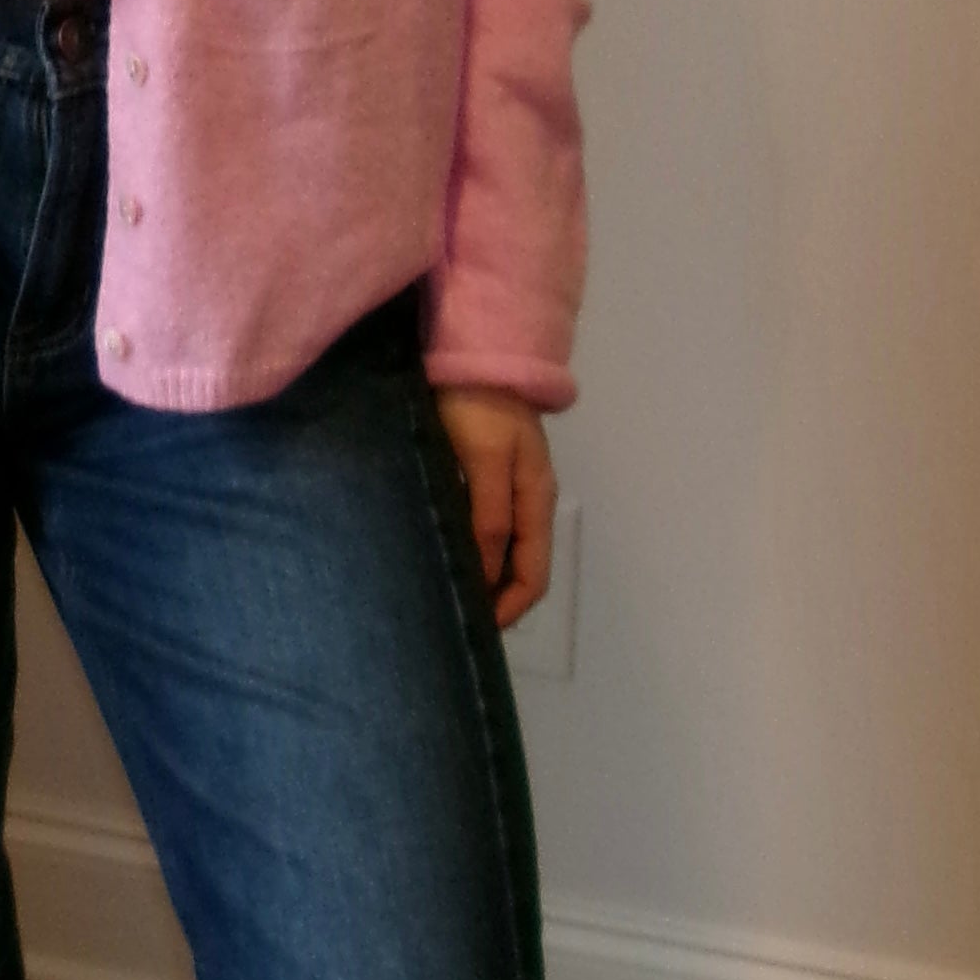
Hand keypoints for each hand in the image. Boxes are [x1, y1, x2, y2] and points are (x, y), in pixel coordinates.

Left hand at [430, 387, 556, 632]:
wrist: (472, 349)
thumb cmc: (476, 405)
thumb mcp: (482, 461)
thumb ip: (487, 516)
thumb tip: (486, 575)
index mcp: (536, 500)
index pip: (532, 575)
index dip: (508, 608)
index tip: (475, 630)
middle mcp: (528, 500)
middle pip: (520, 568)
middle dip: (494, 600)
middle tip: (454, 620)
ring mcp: (509, 486)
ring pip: (502, 549)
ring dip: (481, 575)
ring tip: (446, 593)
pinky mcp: (487, 472)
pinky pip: (486, 527)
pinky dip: (472, 550)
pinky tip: (443, 553)